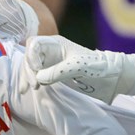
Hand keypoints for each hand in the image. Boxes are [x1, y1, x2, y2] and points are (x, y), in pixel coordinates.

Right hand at [20, 35, 134, 102]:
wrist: (109, 75)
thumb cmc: (96, 66)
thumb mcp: (78, 67)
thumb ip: (58, 71)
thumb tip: (39, 78)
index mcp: (56, 43)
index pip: (34, 43)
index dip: (31, 56)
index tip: (37, 71)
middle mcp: (51, 50)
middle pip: (29, 55)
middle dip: (28, 69)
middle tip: (34, 86)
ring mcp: (51, 61)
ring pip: (30, 65)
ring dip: (26, 76)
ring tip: (25, 91)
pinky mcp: (52, 71)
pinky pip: (36, 74)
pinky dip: (30, 81)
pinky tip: (27, 90)